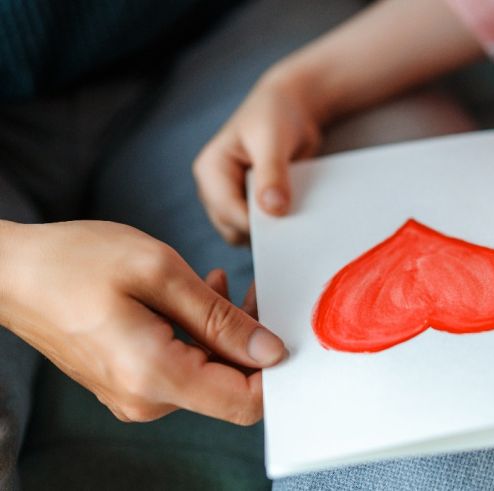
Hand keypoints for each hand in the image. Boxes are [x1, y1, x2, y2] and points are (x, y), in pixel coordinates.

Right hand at [0, 220, 285, 423]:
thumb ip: (220, 319)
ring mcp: (135, 397)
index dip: (276, 369)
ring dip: (224, 334)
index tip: (279, 322)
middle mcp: (147, 401)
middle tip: (248, 289)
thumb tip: (270, 352)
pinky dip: (198, 337)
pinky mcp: (129, 384)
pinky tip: (193, 299)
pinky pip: (183, 369)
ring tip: (214, 284)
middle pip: (230, 388)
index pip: (246, 402)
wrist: (8, 272)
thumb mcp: (160, 272)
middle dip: (251, 342)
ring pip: (208, 376)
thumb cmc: (75, 261)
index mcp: (156, 376)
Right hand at [193, 69, 322, 243]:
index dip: (256, 223)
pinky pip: (265, 230)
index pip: (227, 212)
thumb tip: (273, 209)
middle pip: (235, 230)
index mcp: (210, 171)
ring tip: (299, 213)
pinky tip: (299, 215)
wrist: (290, 110)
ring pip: (249, 236)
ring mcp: (235, 201)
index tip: (287, 223)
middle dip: (264, 231)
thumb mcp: (273, 139)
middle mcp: (216, 191)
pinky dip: (281, 227)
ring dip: (274, 231)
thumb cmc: (275, 115)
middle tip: (297, 221)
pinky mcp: (253, 208)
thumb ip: (272, 173)